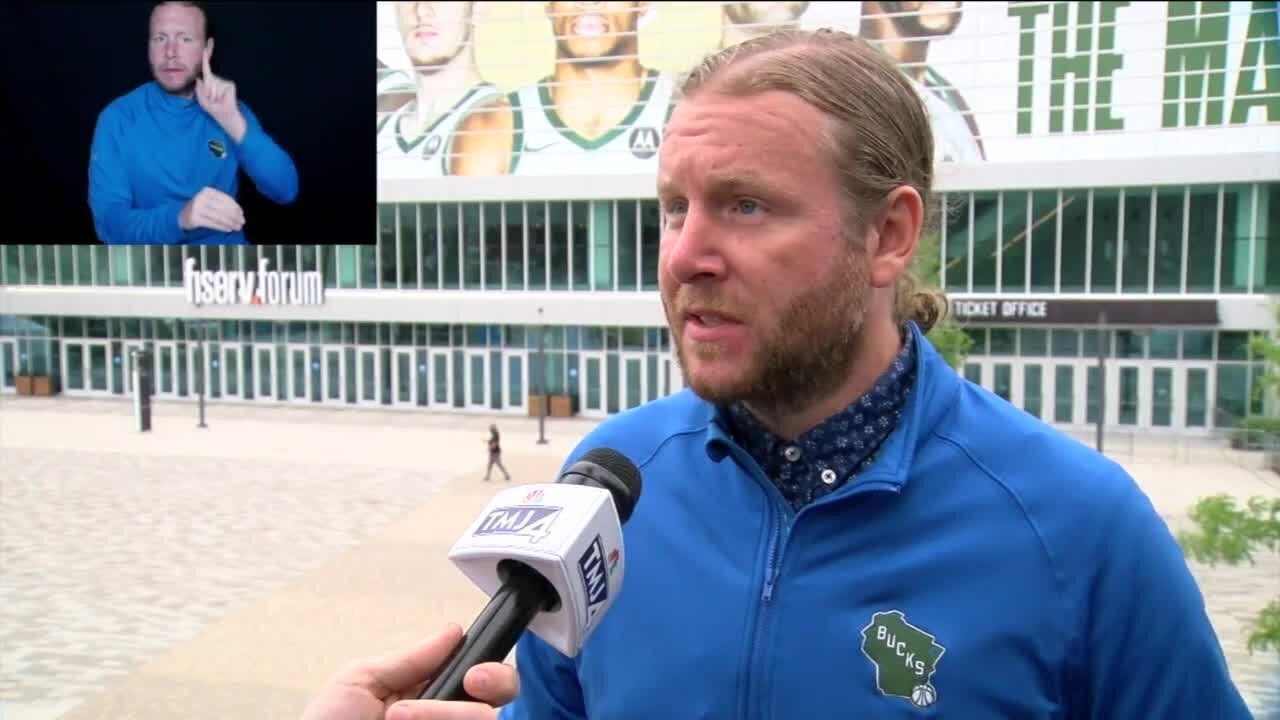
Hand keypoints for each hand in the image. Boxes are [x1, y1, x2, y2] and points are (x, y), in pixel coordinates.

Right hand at [179, 186, 244, 232]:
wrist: (182, 214)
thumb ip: (223, 203)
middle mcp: (201, 197)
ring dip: (230, 223)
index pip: (225, 198)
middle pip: (223, 208)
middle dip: (235, 216)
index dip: (235, 207)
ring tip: (237, 227)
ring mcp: (197, 207)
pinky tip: (228, 229)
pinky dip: (221, 227)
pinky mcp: (194, 218)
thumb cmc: (201, 207)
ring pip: (219, 216)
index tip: (242, 214)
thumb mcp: (210, 201)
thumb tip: (239, 213)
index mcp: (207, 191)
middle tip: (242, 222)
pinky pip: (212, 223)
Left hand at [196, 40, 246, 140]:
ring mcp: (224, 81)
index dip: (207, 54)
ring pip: (212, 84)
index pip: (206, 66)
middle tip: (212, 101)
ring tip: (217, 101)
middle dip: (206, 91)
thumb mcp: (201, 100)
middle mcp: (217, 79)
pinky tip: (222, 99)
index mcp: (210, 81)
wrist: (226, 116)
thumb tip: (200, 78)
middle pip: (207, 79)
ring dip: (211, 94)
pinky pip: (219, 87)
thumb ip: (198, 88)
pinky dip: (218, 95)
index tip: (209, 43)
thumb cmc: (214, 109)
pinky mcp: (230, 84)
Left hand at [299, 624, 519, 719]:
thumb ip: (409, 659)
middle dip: (493, 686)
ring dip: (441, 715)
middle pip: (502, 699)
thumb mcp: (359, 682)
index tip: (473, 673)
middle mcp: (448, 719)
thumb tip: (453, 632)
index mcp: (432, 696)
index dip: (491, 672)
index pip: (485, 678)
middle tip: (469, 686)